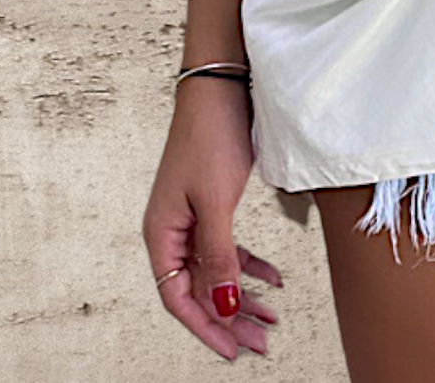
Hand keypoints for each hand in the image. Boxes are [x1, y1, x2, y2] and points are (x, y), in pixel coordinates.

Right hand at [143, 78, 282, 360]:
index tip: (234, 349)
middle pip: (199, 290)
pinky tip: (272, 278)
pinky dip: (249, 266)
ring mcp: (192, 218)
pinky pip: (228, 248)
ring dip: (242, 296)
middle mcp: (173, 231)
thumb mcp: (216, 201)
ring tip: (271, 317)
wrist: (222, 85)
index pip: (179, 298)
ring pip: (216, 271)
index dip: (206, 326)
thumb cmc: (211, 135)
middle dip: (230, 318)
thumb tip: (223, 306)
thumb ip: (219, 256)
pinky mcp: (213, 203)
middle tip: (262, 341)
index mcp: (161, 234)